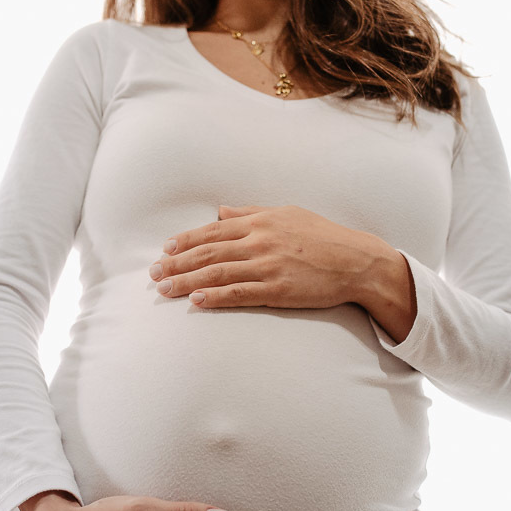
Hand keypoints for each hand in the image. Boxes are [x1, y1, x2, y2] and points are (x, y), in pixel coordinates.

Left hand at [150, 204, 386, 309]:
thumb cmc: (324, 236)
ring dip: (187, 281)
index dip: (185, 240)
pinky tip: (196, 301)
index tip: (165, 248)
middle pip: (208, 251)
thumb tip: (221, 209)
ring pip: (217, 273)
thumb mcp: (287, 213)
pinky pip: (240, 293)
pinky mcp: (278, 289)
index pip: (213, 229)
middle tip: (154, 273)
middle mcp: (260, 240)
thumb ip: (251, 212)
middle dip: (177, 263)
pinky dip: (215, 297)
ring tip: (164, 289)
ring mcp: (268, 265)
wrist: (356, 260)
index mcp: (260, 221)